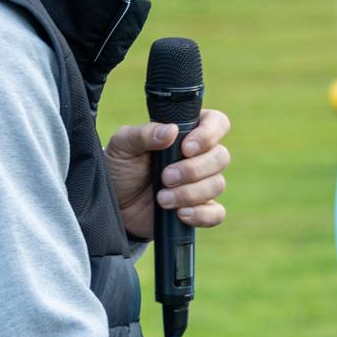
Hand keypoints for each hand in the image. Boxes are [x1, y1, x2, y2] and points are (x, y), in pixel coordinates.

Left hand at [104, 108, 230, 239]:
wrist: (115, 204)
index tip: (186, 148)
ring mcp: (202, 184)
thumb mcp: (123, 145)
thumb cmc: (121, 168)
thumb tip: (171, 131)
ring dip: (190, 193)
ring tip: (162, 198)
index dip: (209, 134)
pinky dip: (201, 214)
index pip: (216, 122)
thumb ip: (143, 134)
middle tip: (165, 177)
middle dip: (193, 170)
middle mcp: (200, 156)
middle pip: (221, 157)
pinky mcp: (200, 209)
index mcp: (186, 133)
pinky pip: (216, 213)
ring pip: (217, 185)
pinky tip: (180, 213)